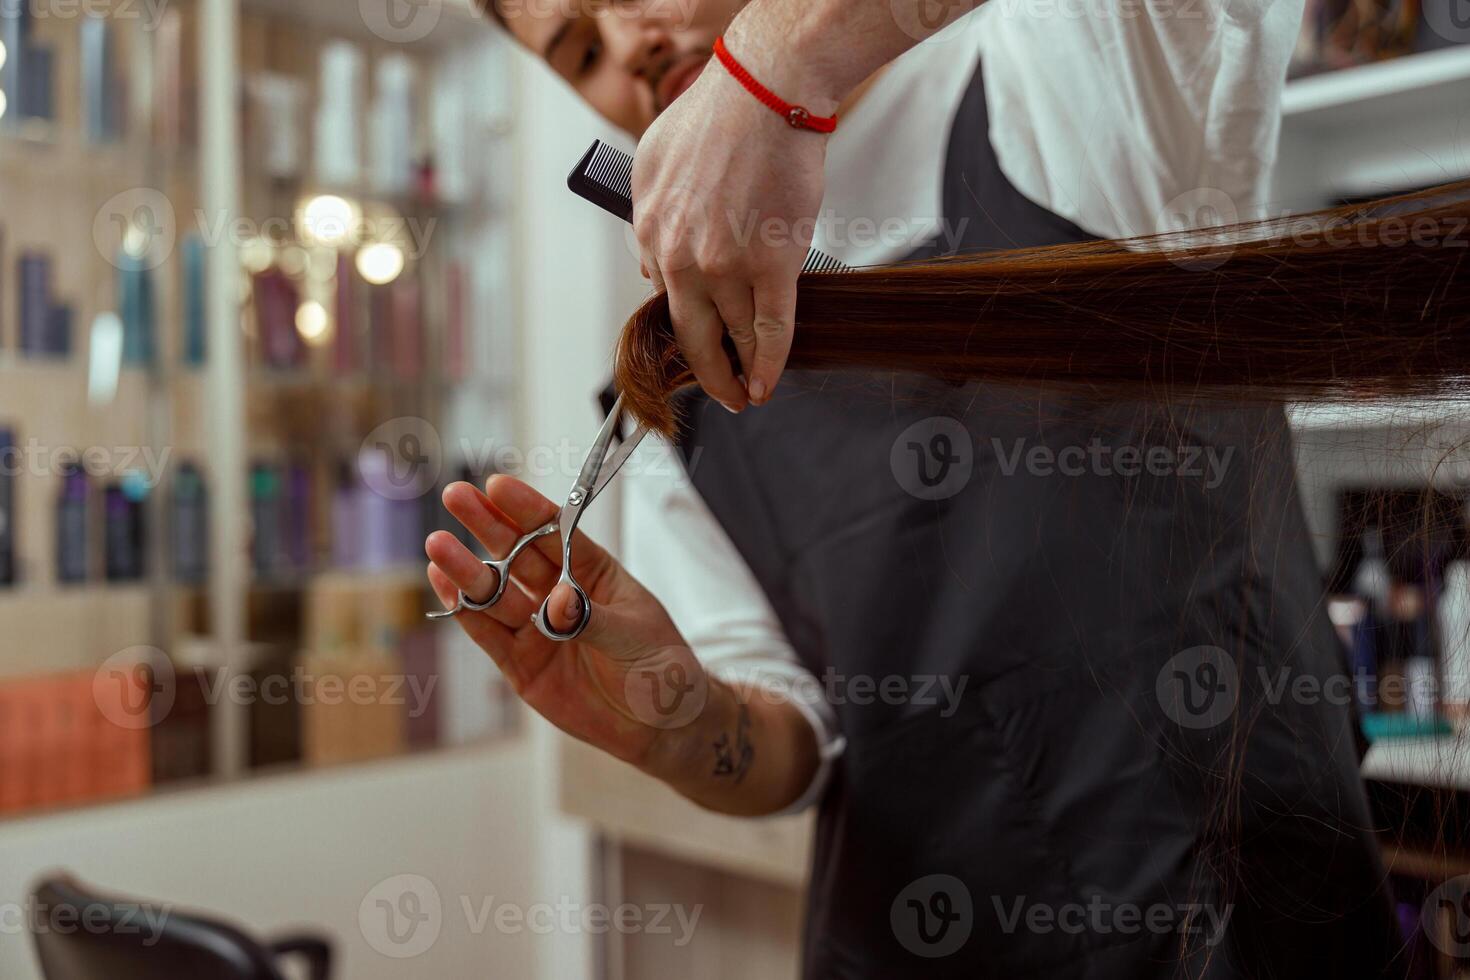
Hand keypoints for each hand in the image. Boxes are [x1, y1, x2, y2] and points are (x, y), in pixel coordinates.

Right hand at [425, 475, 705, 769]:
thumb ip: (592, 619)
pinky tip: (444, 583)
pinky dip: (465, 612)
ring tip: (438, 545)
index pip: (556, 533)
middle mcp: (560, 594)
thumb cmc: (660, 668)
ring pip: (497, 593)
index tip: (498, 486)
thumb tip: (556, 604)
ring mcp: (537, 629)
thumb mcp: (635, 636)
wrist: (660, 725)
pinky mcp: (521, 665)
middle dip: (486, 526)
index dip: (527, 510)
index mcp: (594, 572)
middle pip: (517, 555)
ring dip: (468, 569)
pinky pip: (489, 634)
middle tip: (456, 496)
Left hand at [631, 48, 830, 410]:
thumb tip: (650, 266)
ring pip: (736, 333)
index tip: (703, 348)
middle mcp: (681, 256)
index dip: (688, 331)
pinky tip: (769, 382)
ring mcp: (726, 263)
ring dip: (747, 369)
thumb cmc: (717, 116)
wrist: (766, 92)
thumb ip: (648, 220)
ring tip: (755, 388)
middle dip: (710, 374)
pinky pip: (772, 328)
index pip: (666, 299)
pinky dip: (772, 362)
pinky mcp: (772, 262)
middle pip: (693, 334)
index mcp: (650, 231)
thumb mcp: (653, 163)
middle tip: (724, 394)